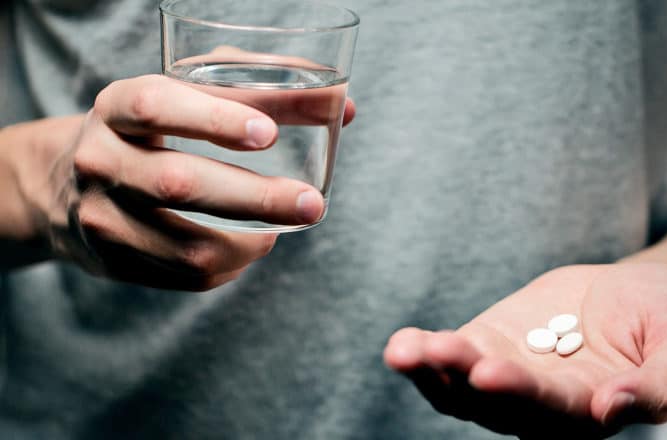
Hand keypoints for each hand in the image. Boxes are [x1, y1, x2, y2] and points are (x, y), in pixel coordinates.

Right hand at [16, 74, 353, 289]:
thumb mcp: (186, 94)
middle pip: (179, 184)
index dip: (215, 119)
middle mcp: (100, 161)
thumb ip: (262, 89)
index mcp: (117, 107)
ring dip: (252, 241)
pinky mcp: (114, 262)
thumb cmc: (152, 130)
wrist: (65, 186)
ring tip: (287, 224)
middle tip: (312, 204)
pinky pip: (188, 276)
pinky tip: (253, 243)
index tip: (269, 134)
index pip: (157, 107)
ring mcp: (103, 218)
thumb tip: (345, 109)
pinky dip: (234, 264)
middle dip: (256, 197)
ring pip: (188, 246)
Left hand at [384, 263, 666, 438]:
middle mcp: (543, 404)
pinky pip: (450, 356)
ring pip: (461, 388)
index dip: (523, 394)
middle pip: (495, 405)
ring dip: (432, 371)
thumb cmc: (666, 316)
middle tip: (440, 352)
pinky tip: (404, 343)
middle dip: (463, 380)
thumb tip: (610, 407)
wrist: (636, 287)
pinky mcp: (488, 343)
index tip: (494, 372)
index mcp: (591, 409)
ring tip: (405, 351)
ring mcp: (509, 373)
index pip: (552, 411)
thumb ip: (661, 383)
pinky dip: (425, 352)